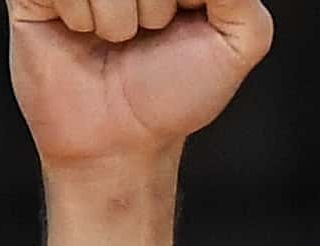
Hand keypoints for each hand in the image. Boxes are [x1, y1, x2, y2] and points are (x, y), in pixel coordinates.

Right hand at [7, 0, 273, 245]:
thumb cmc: (176, 98)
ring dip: (116, 17)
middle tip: (142, 39)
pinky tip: (82, 36)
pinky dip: (79, 15)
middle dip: (153, 4)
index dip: (181, 2)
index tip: (181, 28)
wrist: (119, 155)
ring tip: (113, 42)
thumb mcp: (240, 35)